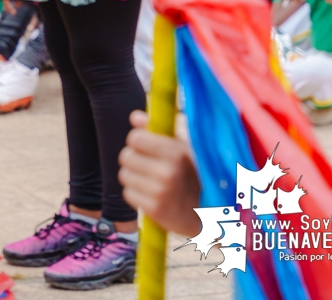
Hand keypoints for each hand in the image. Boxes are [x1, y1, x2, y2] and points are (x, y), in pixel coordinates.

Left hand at [118, 110, 201, 236]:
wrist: (207, 214)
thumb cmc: (192, 175)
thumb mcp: (183, 149)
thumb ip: (157, 130)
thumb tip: (134, 116)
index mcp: (176, 153)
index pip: (135, 138)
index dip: (139, 142)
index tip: (147, 148)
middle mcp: (168, 172)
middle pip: (126, 156)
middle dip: (135, 160)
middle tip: (150, 167)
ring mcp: (161, 192)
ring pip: (124, 175)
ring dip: (134, 178)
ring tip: (152, 182)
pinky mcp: (154, 210)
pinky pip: (128, 194)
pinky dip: (136, 194)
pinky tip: (152, 196)